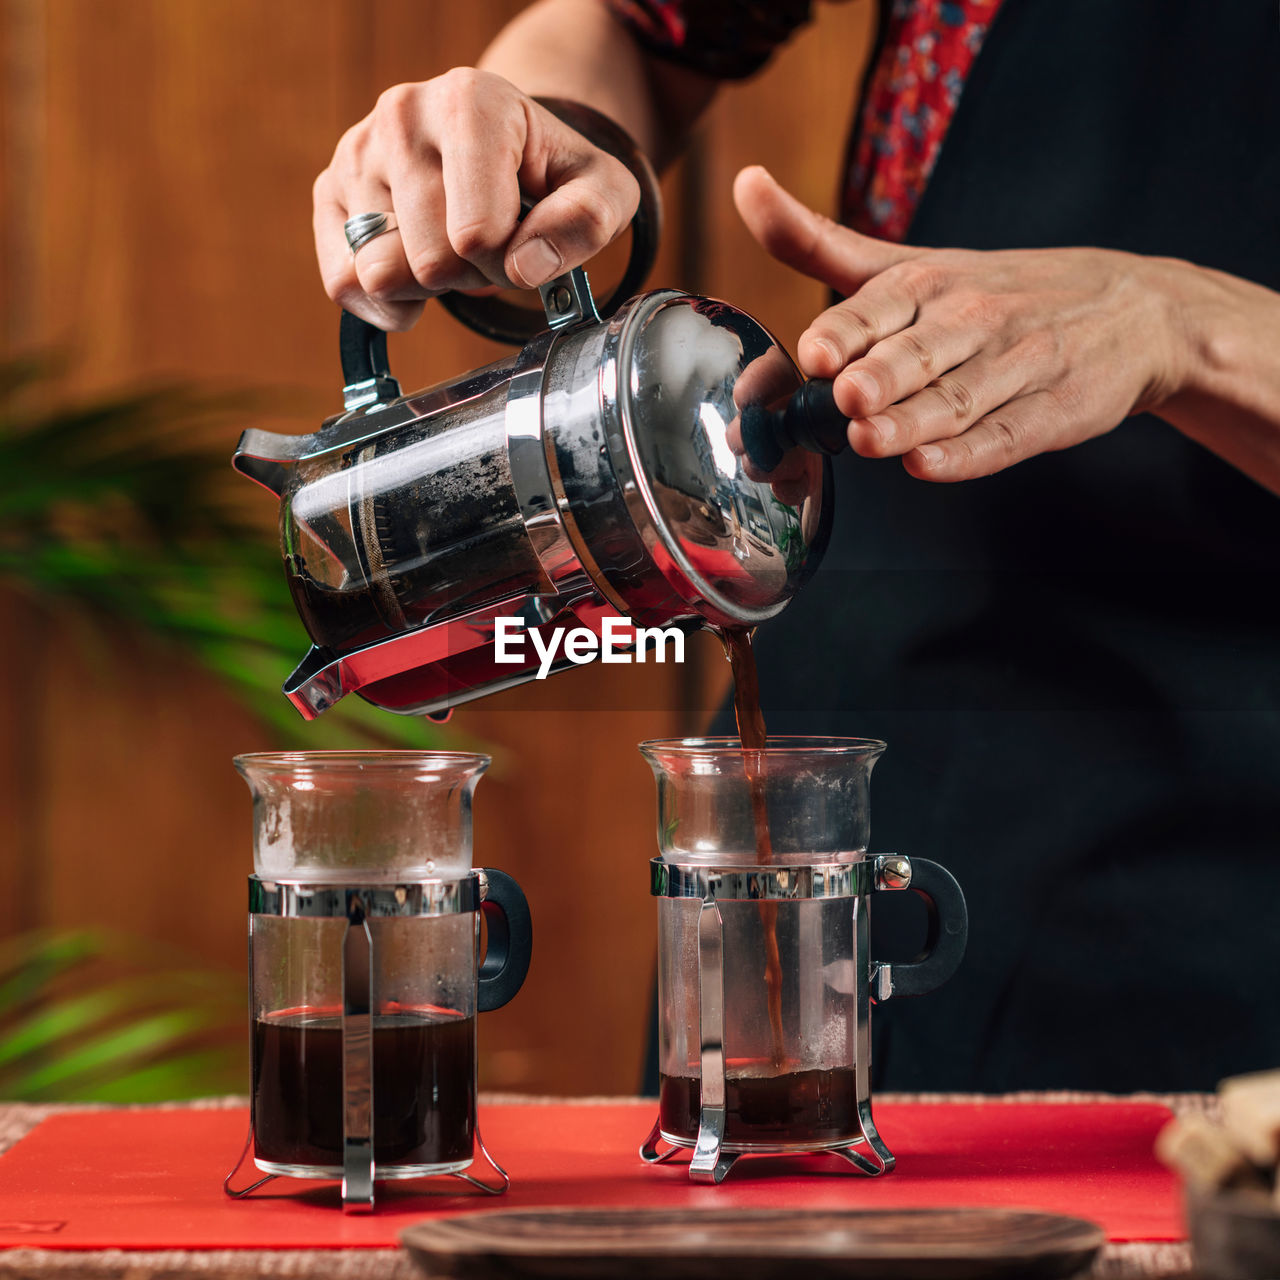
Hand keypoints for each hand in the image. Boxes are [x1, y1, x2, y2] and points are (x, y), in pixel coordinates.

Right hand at [314, 69, 640, 329]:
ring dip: (428, 286)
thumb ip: (588, 221)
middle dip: (469, 275)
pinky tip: (414, 275)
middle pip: (430, 260)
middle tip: (487, 246)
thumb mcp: (602, 189)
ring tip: (451, 247)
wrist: (502, 149)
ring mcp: (356, 152)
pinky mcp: (328, 192)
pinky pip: (344, 282)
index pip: (477, 234)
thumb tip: (526, 266)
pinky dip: (386, 301)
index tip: (521, 237)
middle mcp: (402, 114)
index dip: (508, 261)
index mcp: (470, 101)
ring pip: (382, 273)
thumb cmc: (550, 173)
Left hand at [733, 166, 1190, 481]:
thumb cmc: (999, 291)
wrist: (1135, 310)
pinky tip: (929, 466)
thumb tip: (745, 186)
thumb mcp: (910, 261)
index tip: (813, 351)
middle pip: (916, 355)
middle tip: (845, 395)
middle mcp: (971, 320)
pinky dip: (967, 455)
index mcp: (928, 283)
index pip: (877, 306)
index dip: (844, 332)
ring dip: (912, 422)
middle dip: (878, 376)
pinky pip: (1005, 437)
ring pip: (956, 400)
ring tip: (870, 438)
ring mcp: (1016, 367)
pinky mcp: (1052, 413)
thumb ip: (820, 242)